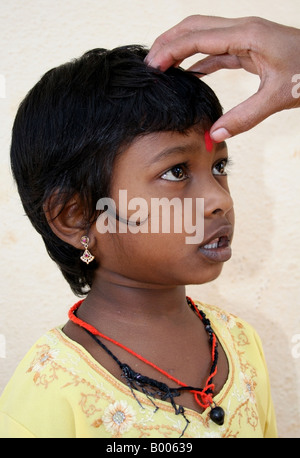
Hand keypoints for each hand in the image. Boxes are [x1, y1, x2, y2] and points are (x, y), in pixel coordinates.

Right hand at [146, 16, 299, 141]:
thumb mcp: (278, 97)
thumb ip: (244, 118)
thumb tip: (213, 135)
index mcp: (247, 34)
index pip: (197, 37)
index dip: (171, 50)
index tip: (151, 66)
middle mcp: (243, 29)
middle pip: (194, 26)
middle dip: (167, 41)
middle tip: (148, 63)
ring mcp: (245, 37)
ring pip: (203, 35)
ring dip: (180, 48)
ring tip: (161, 67)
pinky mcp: (248, 48)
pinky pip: (216, 50)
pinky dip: (198, 59)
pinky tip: (188, 73)